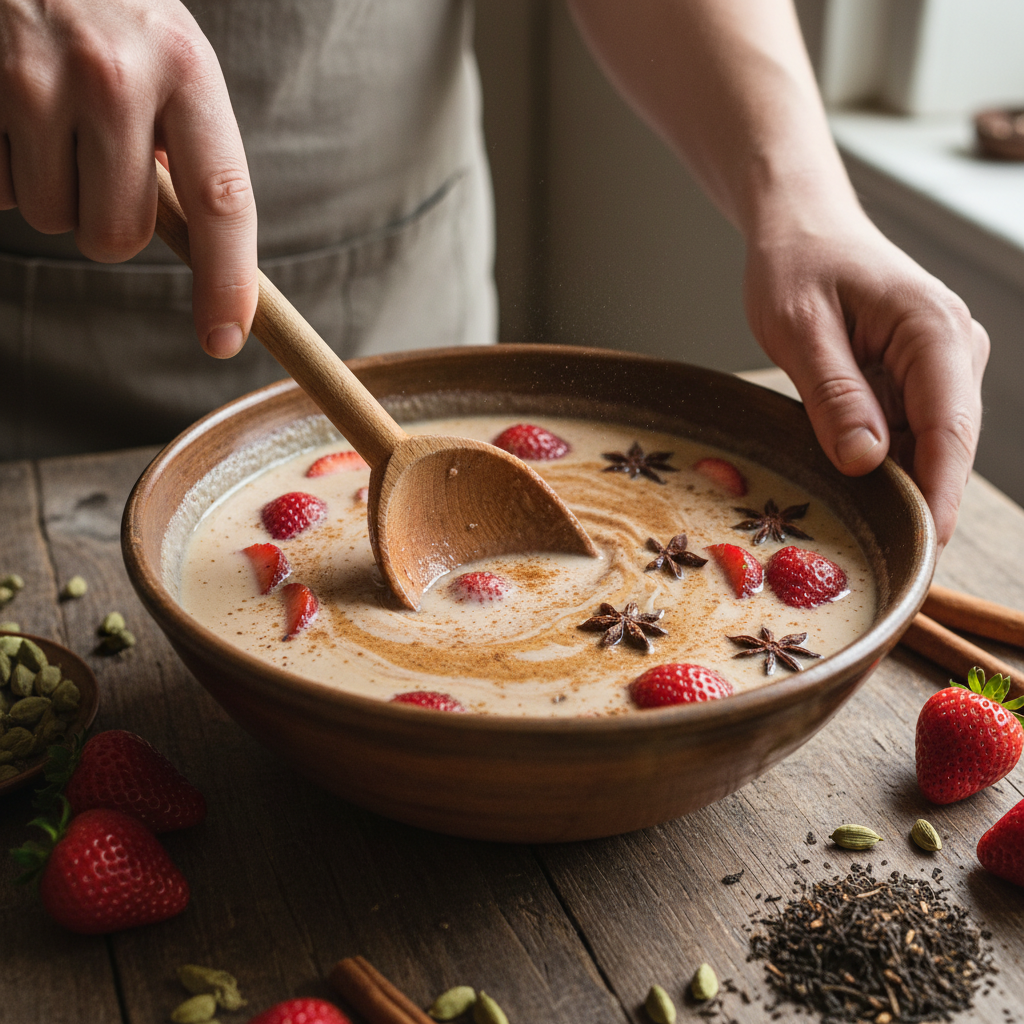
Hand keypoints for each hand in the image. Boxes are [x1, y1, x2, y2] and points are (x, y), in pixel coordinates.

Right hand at [0, 0, 256, 355]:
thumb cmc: (108, 11)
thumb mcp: (169, 56)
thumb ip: (187, 144)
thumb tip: (203, 246)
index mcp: (186, 69)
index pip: (223, 201)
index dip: (227, 281)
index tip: (224, 339)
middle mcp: (114, 75)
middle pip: (117, 236)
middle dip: (107, 224)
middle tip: (96, 163)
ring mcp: (33, 78)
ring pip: (49, 218)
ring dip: (49, 189)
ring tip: (48, 117)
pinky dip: (2, 165)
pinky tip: (9, 110)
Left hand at [744, 214, 988, 548]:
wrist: (803, 229)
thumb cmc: (796, 267)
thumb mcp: (799, 329)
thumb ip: (834, 394)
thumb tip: (868, 462)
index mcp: (934, 329)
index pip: (949, 427)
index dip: (939, 493)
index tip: (925, 547)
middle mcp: (954, 348)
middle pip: (948, 443)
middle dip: (921, 499)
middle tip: (887, 559)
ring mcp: (943, 363)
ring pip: (931, 443)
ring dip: (901, 484)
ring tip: (864, 532)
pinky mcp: (922, 376)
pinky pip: (911, 430)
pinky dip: (887, 461)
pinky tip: (856, 488)